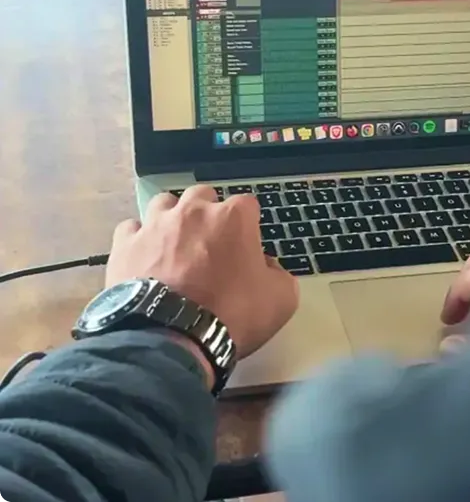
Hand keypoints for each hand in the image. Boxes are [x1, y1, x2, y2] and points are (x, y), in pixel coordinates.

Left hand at [106, 185, 298, 358]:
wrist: (172, 338)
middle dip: (209, 212)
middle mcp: (194, 211)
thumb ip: (279, 273)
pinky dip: (139, 239)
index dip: (249, 224)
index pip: (248, 204)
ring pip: (164, 203)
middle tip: (211, 242)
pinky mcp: (125, 244)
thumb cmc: (232, 314)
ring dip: (172, 218)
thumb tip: (266, 266)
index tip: (247, 246)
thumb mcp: (281, 299)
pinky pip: (131, 229)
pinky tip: (144, 257)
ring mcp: (156, 224)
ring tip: (175, 244)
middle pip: (203, 195)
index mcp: (234, 218)